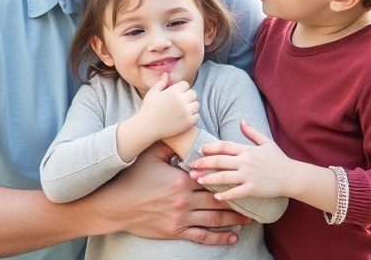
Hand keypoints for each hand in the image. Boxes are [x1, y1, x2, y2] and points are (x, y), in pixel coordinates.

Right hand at [101, 141, 250, 245]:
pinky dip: (219, 237)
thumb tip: (183, 133)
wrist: (116, 206)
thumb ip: (170, 145)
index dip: (227, 177)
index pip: (211, 177)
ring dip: (234, 218)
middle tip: (254, 197)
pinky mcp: (175, 231)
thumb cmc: (132, 178)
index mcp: (182, 180)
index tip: (242, 175)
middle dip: (237, 198)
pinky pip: (202, 236)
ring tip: (250, 217)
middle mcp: (185, 200)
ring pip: (214, 218)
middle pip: (218, 199)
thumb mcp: (150, 155)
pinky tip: (233, 237)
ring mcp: (181, 218)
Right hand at [138, 72, 198, 139]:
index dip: (181, 88)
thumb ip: (161, 82)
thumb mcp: (152, 92)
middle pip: (193, 93)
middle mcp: (181, 101)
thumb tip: (166, 73)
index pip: (185, 84)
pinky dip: (192, 116)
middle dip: (187, 96)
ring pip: (196, 104)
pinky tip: (184, 117)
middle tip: (180, 102)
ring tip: (183, 109)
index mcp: (173, 92)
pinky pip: (196, 115)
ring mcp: (186, 112)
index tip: (176, 94)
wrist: (147, 127)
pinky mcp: (188, 122)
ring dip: (191, 106)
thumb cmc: (148, 109)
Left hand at [189, 120, 292, 200]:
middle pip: (219, 161)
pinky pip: (235, 192)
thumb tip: (241, 121)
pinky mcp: (252, 189)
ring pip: (224, 177)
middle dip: (203, 163)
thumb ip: (251, 132)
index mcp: (247, 150)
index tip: (200, 150)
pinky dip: (224, 195)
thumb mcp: (266, 142)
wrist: (292, 175)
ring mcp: (248, 176)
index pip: (224, 146)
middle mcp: (245, 162)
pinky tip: (215, 197)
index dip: (210, 148)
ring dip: (209, 178)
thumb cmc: (278, 159)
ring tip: (198, 180)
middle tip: (191, 166)